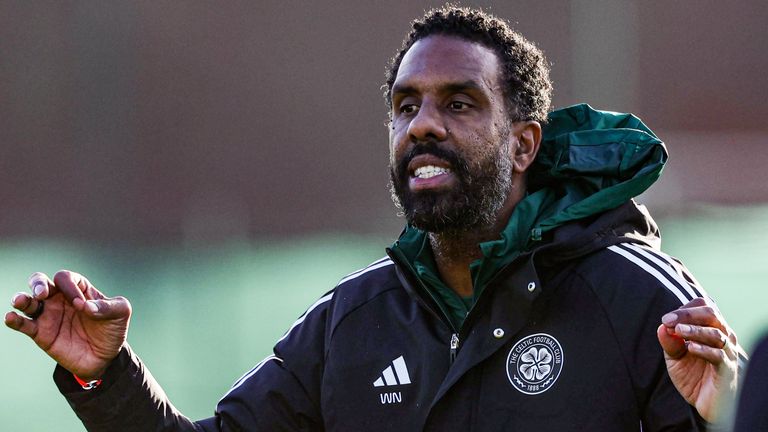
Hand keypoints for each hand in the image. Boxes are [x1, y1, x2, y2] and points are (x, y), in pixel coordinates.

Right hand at [4, 270, 130, 379]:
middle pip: (40, 282)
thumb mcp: (120, 312)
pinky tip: (10, 317)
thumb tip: (85, 307)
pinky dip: (15, 320)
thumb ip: (108, 306)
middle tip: (43, 293)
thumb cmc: (112, 330)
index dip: (71, 287)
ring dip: (22, 299)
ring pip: (27, 301)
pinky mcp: (41, 334)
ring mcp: (48, 316)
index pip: (66, 278)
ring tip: (20, 301)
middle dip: (38, 283)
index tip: (80, 305)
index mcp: (78, 289)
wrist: (105, 358)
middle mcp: (59, 299)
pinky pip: (23, 324)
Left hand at [657, 297, 740, 422]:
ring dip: (695, 330)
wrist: (703, 402)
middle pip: (711, 314)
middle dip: (688, 314)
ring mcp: (727, 353)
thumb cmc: (692, 375)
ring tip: (679, 331)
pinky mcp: (727, 370)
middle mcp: (723, 337)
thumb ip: (669, 342)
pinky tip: (691, 348)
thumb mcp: (674, 357)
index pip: (703, 307)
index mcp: (711, 328)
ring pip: (716, 334)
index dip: (684, 309)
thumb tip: (662, 327)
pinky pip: (719, 356)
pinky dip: (704, 349)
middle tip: (668, 321)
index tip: (666, 319)